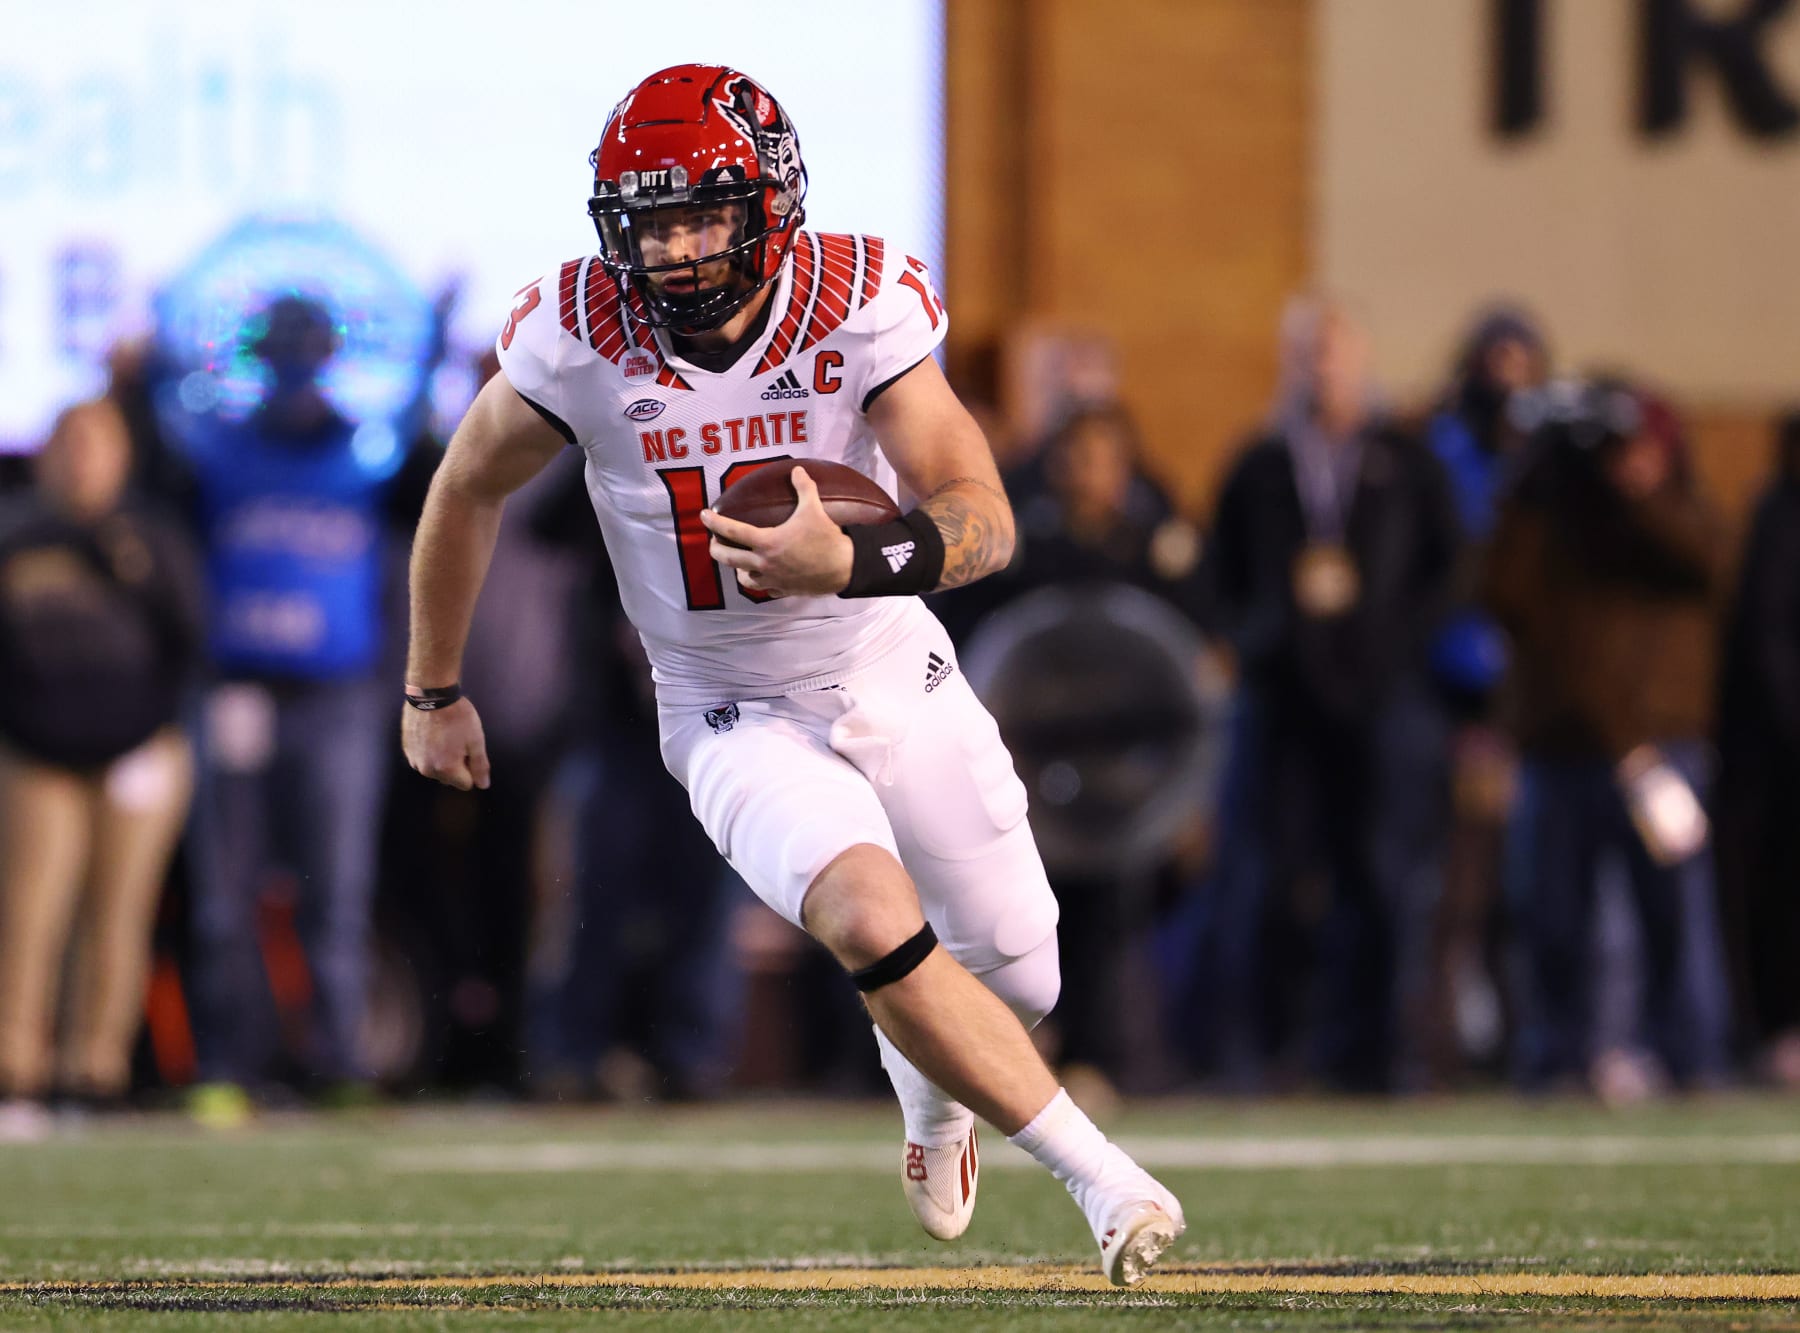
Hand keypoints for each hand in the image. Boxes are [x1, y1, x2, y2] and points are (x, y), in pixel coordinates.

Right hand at [401, 697, 490, 790]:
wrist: (430, 695)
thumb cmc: (457, 717)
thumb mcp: (476, 740)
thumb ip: (480, 765)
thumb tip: (483, 785)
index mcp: (446, 770)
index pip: (466, 784)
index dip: (471, 768)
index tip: (469, 750)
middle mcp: (427, 770)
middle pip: (449, 779)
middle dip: (456, 766)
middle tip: (458, 742)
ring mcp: (414, 760)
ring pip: (435, 769)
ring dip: (442, 759)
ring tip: (445, 736)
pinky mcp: (407, 749)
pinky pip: (423, 759)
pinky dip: (429, 751)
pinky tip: (433, 734)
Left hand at [700, 466, 854, 597]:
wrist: (844, 568)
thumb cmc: (826, 539)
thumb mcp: (814, 509)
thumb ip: (804, 488)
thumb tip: (797, 470)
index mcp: (767, 542)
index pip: (732, 530)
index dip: (715, 522)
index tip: (704, 516)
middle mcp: (764, 563)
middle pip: (728, 558)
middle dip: (716, 549)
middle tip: (714, 542)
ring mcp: (772, 579)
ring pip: (744, 578)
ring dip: (737, 569)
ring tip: (738, 562)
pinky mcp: (783, 590)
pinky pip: (765, 589)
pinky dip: (761, 582)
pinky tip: (764, 577)